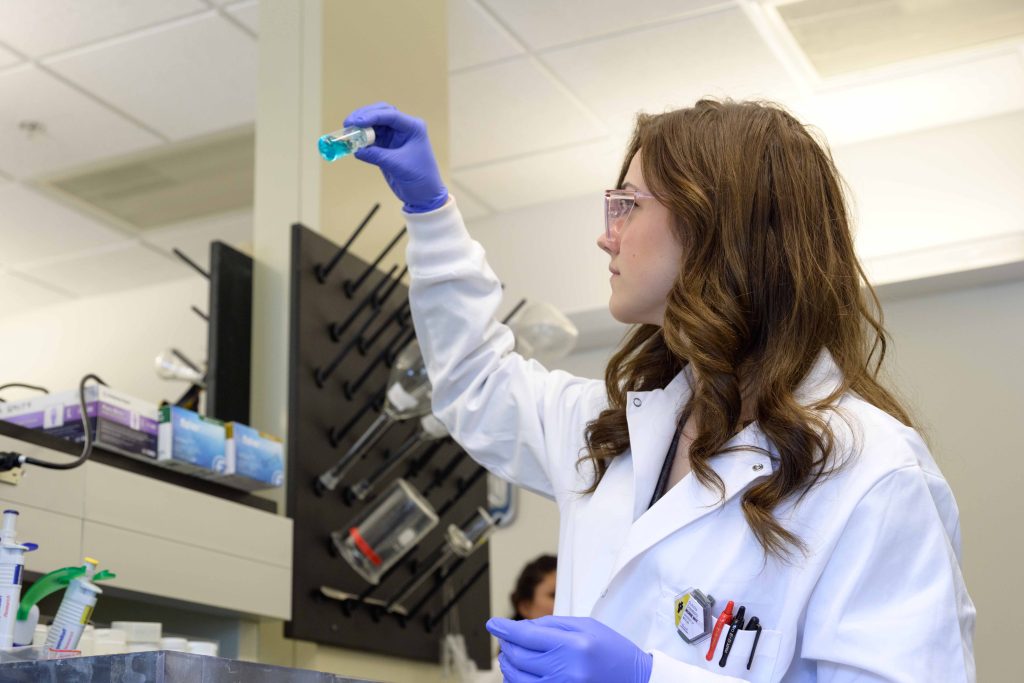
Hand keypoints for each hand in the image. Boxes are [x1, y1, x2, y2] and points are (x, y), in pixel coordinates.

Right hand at [344, 102, 447, 212]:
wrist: (424, 195)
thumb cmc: (419, 178)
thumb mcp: (397, 165)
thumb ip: (376, 155)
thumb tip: (357, 150)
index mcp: (413, 127)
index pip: (390, 115)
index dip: (372, 116)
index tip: (357, 122)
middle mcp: (404, 128)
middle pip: (380, 113)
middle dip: (363, 116)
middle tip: (348, 124)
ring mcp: (394, 136)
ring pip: (373, 124)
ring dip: (360, 127)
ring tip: (347, 133)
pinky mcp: (386, 146)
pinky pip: (370, 138)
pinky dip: (361, 139)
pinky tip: (352, 143)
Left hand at [487, 615, 652, 682]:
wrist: (636, 680)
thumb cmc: (612, 650)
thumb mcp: (586, 626)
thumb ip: (552, 625)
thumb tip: (521, 627)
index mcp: (573, 646)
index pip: (526, 636)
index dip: (504, 629)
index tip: (492, 624)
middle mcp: (566, 671)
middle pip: (518, 657)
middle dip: (507, 645)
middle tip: (505, 638)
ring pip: (517, 678)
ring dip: (508, 664)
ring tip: (510, 655)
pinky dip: (518, 681)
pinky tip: (519, 672)